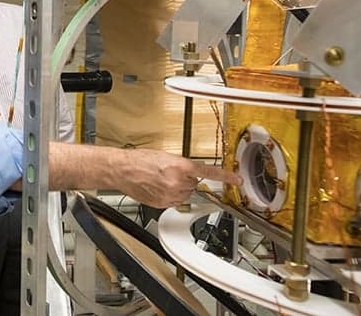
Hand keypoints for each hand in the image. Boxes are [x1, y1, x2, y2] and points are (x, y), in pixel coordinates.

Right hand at [115, 149, 241, 208]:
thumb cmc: (139, 160)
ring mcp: (171, 195)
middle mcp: (178, 182)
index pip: (208, 172)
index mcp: (180, 167)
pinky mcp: (163, 203)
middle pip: (194, 184)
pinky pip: (175, 201)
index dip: (225, 177)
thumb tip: (191, 173)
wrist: (123, 170)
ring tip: (161, 180)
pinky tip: (158, 188)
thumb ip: (182, 166)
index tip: (237, 181)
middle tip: (170, 173)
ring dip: (178, 188)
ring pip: (185, 194)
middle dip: (186, 179)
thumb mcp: (165, 156)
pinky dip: (170, 196)